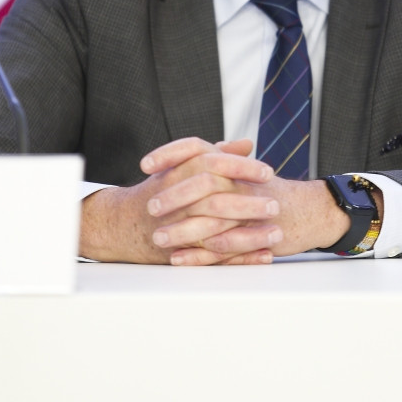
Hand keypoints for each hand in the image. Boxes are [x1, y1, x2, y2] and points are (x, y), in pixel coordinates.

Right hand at [79, 137, 281, 264]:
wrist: (124, 223)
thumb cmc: (160, 190)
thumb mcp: (183, 165)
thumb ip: (216, 153)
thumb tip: (246, 143)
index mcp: (179, 172)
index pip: (212, 164)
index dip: (241, 167)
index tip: (267, 171)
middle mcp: (177, 200)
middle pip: (216, 199)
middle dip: (248, 203)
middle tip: (275, 204)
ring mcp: (177, 227)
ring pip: (217, 232)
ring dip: (249, 235)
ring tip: (276, 234)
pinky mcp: (181, 252)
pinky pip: (215, 257)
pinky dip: (240, 258)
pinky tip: (263, 256)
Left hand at [142, 142, 352, 264]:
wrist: (310, 211)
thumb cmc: (270, 192)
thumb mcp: (243, 172)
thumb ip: (217, 163)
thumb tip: (184, 157)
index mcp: (232, 164)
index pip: (197, 148)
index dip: (170, 154)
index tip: (146, 165)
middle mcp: (239, 181)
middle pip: (202, 182)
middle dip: (173, 195)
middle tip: (150, 207)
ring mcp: (248, 209)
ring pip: (210, 217)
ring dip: (181, 229)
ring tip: (158, 239)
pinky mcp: (254, 235)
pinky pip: (223, 246)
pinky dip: (199, 254)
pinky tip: (179, 259)